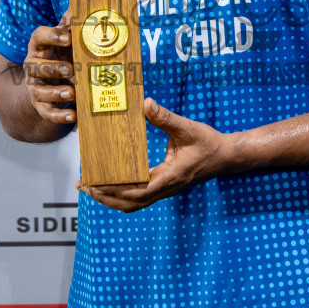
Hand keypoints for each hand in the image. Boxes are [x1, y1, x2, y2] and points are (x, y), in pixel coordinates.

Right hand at [22, 10, 75, 125]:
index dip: (52, 35)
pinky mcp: (40, 105)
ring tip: (72, 93)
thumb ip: (73, 23)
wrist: (49, 85)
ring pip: (38, 91)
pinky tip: (73, 116)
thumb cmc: (62, 55)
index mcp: (40, 47)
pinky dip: (59, 116)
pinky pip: (46, 112)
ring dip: (55, 93)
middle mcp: (33, 66)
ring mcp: (35, 87)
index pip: (38, 36)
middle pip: (35, 66)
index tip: (68, 36)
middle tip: (71, 69)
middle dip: (53, 68)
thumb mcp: (67, 39)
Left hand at [81, 99, 238, 211]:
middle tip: (84, 186)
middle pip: (130, 203)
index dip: (114, 191)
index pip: (137, 191)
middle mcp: (166, 188)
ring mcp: (166, 190)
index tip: (94, 184)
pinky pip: (141, 197)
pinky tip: (113, 184)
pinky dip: (123, 195)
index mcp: (169, 177)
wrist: (225, 157)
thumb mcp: (187, 128)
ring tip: (92, 189)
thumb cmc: (208, 144)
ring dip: (112, 199)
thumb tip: (146, 103)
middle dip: (105, 197)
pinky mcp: (165, 186)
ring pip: (134, 204)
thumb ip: (166, 117)